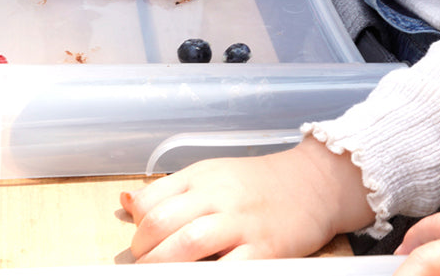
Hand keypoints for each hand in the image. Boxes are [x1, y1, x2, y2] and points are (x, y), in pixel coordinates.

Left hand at [120, 138, 373, 261]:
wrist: (314, 183)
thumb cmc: (260, 183)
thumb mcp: (213, 173)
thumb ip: (172, 190)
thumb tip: (126, 202)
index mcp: (200, 176)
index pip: (150, 200)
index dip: (136, 226)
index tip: (141, 241)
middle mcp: (216, 195)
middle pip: (161, 223)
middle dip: (143, 252)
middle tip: (146, 264)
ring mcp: (240, 223)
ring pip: (187, 244)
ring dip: (164, 266)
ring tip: (162, 275)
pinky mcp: (263, 248)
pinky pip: (228, 269)